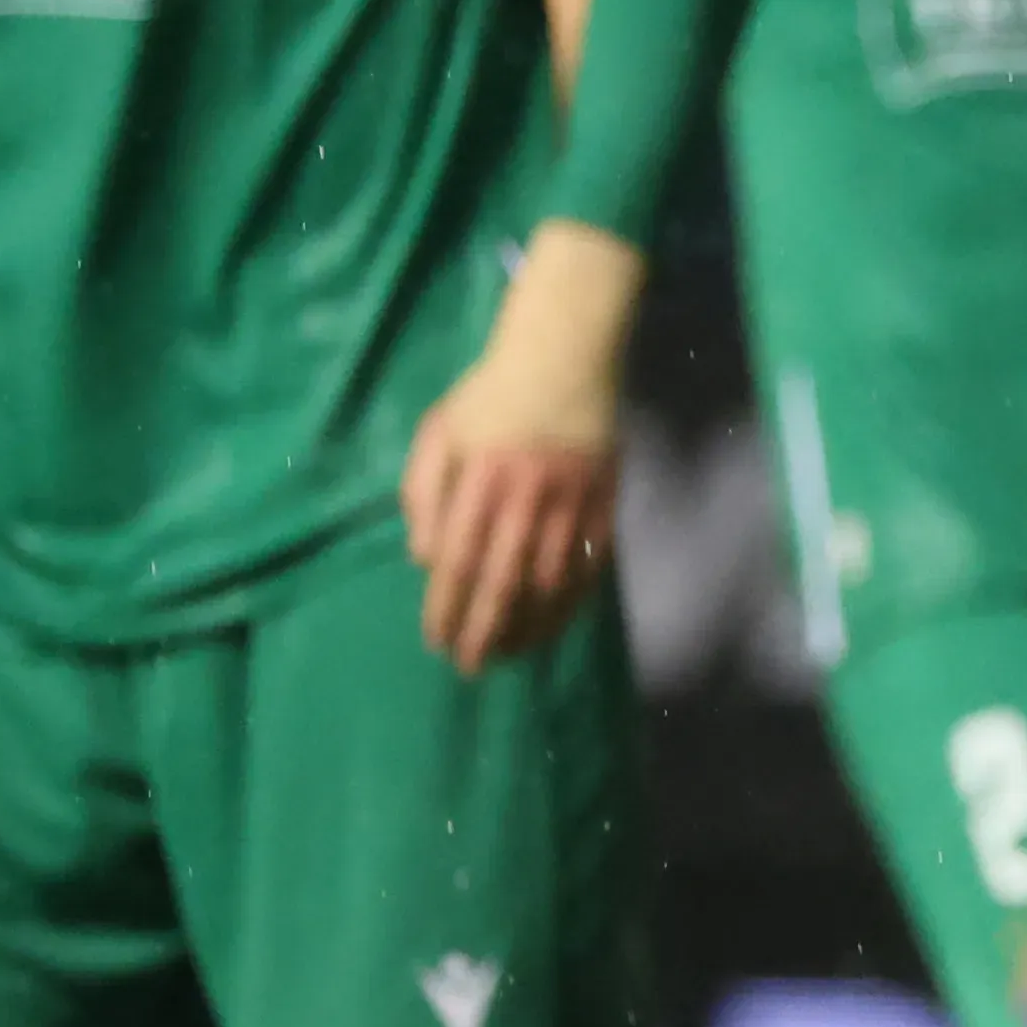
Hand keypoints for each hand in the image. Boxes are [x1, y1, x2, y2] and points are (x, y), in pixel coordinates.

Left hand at [400, 220, 641, 673]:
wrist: (566, 359)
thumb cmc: (490, 398)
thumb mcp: (438, 433)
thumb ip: (422, 493)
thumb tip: (425, 559)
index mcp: (479, 479)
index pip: (458, 559)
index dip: (447, 608)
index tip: (437, 642)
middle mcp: (526, 496)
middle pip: (503, 581)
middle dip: (484, 632)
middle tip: (470, 667)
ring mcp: (571, 503)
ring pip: (549, 583)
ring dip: (527, 627)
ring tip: (507, 655)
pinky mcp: (604, 505)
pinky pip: (587, 568)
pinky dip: (569, 604)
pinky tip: (551, 625)